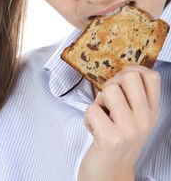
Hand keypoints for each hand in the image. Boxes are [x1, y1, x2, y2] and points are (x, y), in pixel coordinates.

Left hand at [78, 66, 160, 180]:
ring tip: (102, 116)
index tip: (122, 80)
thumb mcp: (134, 118)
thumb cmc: (118, 140)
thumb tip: (122, 70)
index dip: (133, 70)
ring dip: (99, 101)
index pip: (151, 76)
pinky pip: (91, 109)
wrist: (110, 174)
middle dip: (112, 83)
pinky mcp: (110, 138)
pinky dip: (88, 118)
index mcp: (152, 111)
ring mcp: (129, 130)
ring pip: (109, 90)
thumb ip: (134, 96)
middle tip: (108, 100)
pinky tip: (94, 129)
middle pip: (129, 76)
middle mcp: (145, 120)